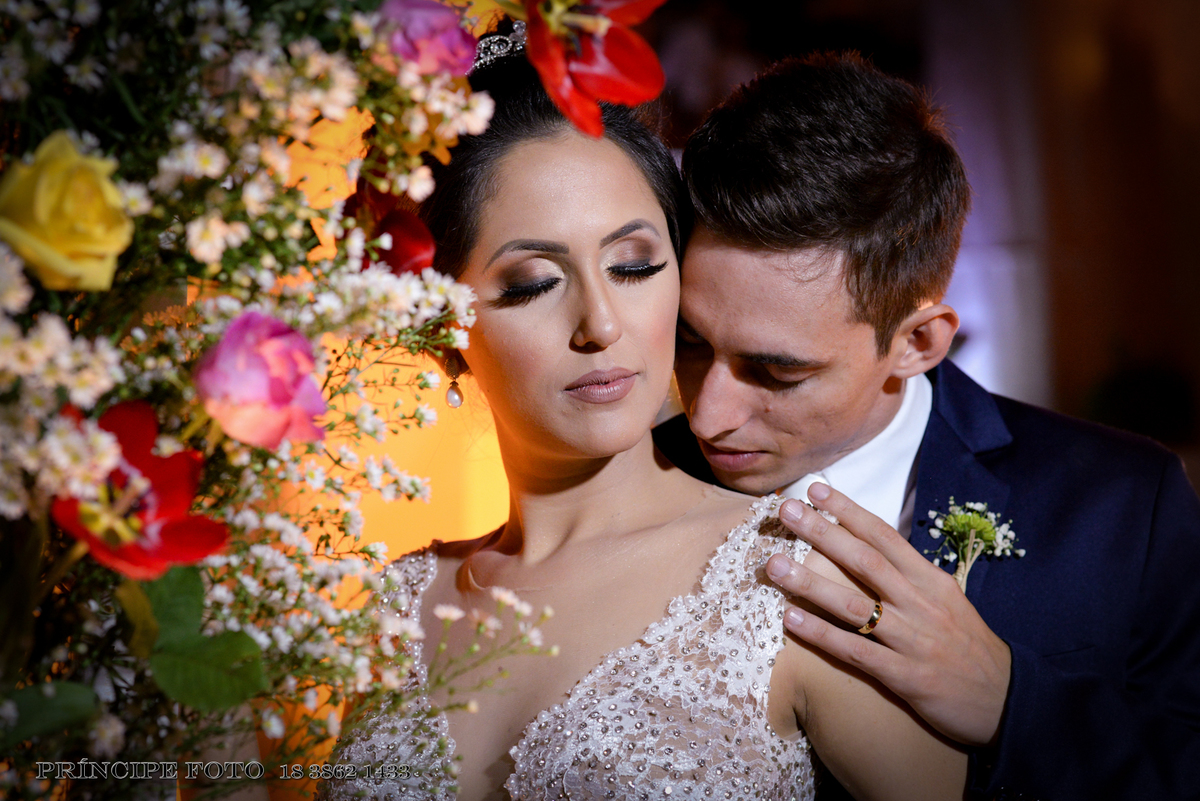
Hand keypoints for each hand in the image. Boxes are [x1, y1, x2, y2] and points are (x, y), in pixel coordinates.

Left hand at [767, 483, 1011, 746]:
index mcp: (930, 580)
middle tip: (785, 511)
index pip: (884, 536)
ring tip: (773, 564)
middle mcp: (920, 603)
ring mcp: (912, 639)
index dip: (848, 511)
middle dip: (821, 533)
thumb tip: (866, 548)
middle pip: (864, 561)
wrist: (1008, 700)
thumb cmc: (969, 646)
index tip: (816, 490)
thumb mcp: (946, 600)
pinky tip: (791, 620)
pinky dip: (821, 635)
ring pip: (854, 605)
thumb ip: (909, 576)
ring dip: (810, 583)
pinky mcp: (905, 676)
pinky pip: (855, 651)